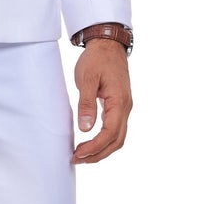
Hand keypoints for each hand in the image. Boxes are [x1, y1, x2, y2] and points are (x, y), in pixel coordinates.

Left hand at [71, 41, 132, 163]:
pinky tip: (90, 142)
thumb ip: (87, 104)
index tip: (78, 153)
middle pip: (117, 141)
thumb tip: (85, 128)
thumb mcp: (87, 79)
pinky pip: (115, 129)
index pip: (110, 133)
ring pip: (118, 137)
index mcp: (119, 102)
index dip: (94, 147)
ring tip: (82, 155)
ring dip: (102, 150)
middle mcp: (125, 107)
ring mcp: (124, 107)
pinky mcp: (119, 106)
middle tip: (77, 159)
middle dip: (98, 154)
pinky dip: (104, 140)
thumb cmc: (97, 59)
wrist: (108, 44)